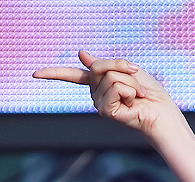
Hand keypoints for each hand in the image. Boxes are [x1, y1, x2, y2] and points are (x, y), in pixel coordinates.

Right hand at [32, 49, 181, 138]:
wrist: (161, 113)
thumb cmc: (148, 93)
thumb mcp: (126, 70)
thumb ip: (105, 64)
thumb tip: (81, 54)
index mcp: (98, 84)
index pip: (71, 76)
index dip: (53, 73)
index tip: (33, 74)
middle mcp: (95, 95)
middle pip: (98, 67)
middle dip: (120, 67)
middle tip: (136, 79)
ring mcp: (99, 105)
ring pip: (109, 76)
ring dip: (129, 81)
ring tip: (137, 94)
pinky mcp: (106, 111)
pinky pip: (115, 86)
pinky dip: (129, 89)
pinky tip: (134, 101)